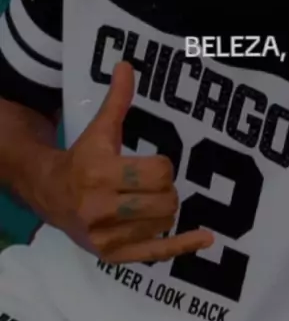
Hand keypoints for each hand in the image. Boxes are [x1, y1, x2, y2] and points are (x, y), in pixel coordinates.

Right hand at [37, 61, 213, 263]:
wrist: (50, 195)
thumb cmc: (82, 158)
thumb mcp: (99, 129)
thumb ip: (118, 100)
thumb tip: (127, 65)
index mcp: (100, 173)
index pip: (158, 172)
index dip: (164, 166)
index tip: (154, 164)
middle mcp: (101, 208)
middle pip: (166, 200)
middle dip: (167, 189)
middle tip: (155, 184)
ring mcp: (106, 236)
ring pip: (164, 222)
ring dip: (165, 210)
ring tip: (150, 201)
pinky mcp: (112, 255)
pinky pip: (157, 253)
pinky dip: (183, 245)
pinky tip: (206, 238)